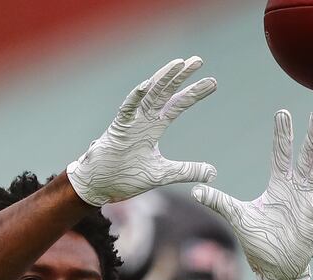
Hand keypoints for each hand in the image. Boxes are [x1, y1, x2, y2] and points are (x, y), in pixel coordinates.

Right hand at [67, 57, 217, 206]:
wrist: (99, 186)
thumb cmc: (125, 177)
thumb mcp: (162, 175)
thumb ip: (186, 171)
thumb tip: (213, 173)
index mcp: (153, 128)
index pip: (176, 105)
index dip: (193, 93)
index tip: (212, 82)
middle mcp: (142, 120)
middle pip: (165, 93)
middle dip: (181, 76)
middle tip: (198, 60)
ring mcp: (129, 122)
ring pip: (148, 95)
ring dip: (163, 78)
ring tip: (179, 63)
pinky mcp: (117, 129)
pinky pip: (126, 110)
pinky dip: (135, 97)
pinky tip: (146, 85)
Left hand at [191, 110, 312, 279]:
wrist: (274, 268)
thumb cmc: (260, 241)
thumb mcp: (236, 216)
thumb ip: (219, 201)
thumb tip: (196, 190)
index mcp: (278, 186)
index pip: (281, 154)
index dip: (283, 134)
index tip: (283, 113)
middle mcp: (295, 190)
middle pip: (305, 157)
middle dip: (310, 136)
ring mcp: (306, 202)